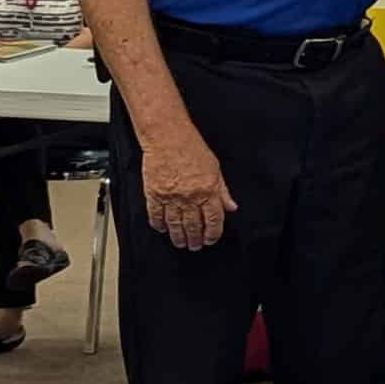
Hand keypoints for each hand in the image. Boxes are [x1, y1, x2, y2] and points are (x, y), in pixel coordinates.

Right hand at [142, 129, 237, 249]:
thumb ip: (223, 191)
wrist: (168, 138)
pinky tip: (163, 229)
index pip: (213, 219)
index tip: (211, 239)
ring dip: (178, 237)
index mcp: (208, 190)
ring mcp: (171, 197)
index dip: (213, 233)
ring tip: (181, 243)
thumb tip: (230, 206)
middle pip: (193, 225)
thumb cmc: (191, 148)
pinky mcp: (154, 194)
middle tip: (195, 245)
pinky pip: (156, 215)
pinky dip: (159, 224)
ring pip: (175, 224)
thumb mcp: (215, 169)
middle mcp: (190, 197)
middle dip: (195, 239)